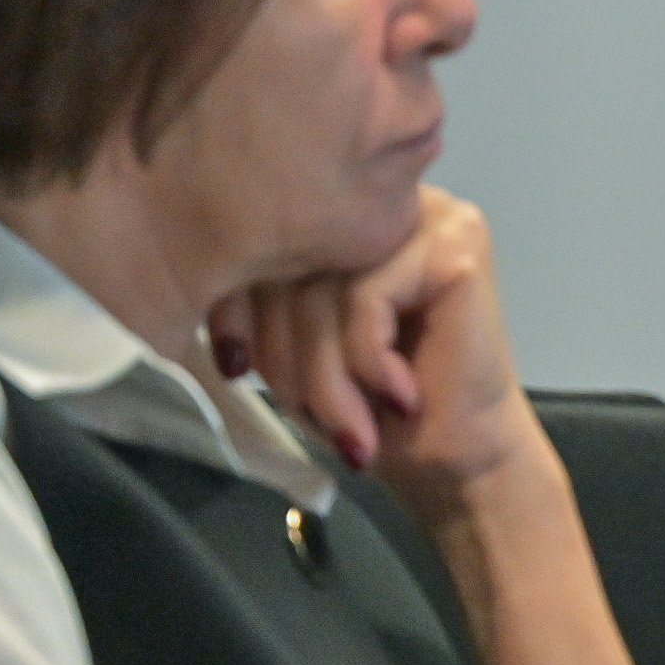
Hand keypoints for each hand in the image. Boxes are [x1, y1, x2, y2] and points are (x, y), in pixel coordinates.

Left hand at [210, 186, 545, 515]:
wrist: (460, 459)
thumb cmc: (378, 409)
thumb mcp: (296, 345)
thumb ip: (263, 301)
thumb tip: (203, 277)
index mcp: (351, 217)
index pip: (263, 243)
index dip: (235, 312)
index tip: (235, 368)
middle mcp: (391, 205)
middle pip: (292, 267)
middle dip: (287, 357)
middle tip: (314, 419)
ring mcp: (431, 219)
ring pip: (324, 290)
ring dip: (327, 376)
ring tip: (353, 427)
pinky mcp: (457, 248)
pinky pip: (365, 299)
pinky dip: (368, 363)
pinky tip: (399, 394)